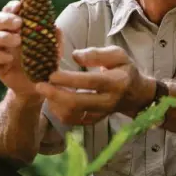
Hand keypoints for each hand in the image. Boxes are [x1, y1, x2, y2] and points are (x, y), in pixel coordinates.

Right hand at [0, 0, 62, 100]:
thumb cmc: (45, 62)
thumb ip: (55, 38)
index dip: (12, 6)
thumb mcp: (54, 50)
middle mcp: (4, 34)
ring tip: (18, 41)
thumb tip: (56, 28)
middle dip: (6, 19)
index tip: (20, 6)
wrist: (38, 86)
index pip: (10, 10)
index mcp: (17, 26)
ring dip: (2, 36)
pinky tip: (10, 58)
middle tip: (19, 23)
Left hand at [35, 46, 154, 125]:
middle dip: (55, 95)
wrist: (136, 94)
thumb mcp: (118, 55)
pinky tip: (53, 100)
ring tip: (45, 91)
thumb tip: (75, 55)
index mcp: (115, 82)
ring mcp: (100, 114)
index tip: (52, 74)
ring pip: (73, 115)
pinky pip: (73, 121)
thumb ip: (97, 54)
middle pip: (78, 103)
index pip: (89, 82)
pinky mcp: (94, 121)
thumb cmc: (124, 69)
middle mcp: (108, 101)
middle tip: (39, 85)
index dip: (69, 79)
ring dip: (55, 104)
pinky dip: (59, 112)